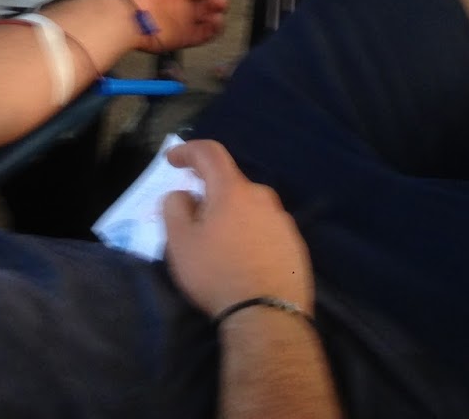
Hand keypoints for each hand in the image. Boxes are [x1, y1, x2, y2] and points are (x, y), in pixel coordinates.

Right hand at [162, 140, 313, 317]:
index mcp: (233, 191)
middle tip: (193, 216)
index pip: (210, 153)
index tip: (172, 160)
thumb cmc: (217, 274)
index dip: (188, 150)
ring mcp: (284, 223)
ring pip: (250, 208)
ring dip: (232, 216)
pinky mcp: (296, 247)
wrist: (268, 318)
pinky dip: (250, 235)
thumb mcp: (180, 242)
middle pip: (231, 184)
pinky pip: (265, 230)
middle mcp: (263, 198)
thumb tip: (183, 195)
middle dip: (209, 193)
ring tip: (219, 245)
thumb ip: (174, 208)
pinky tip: (243, 261)